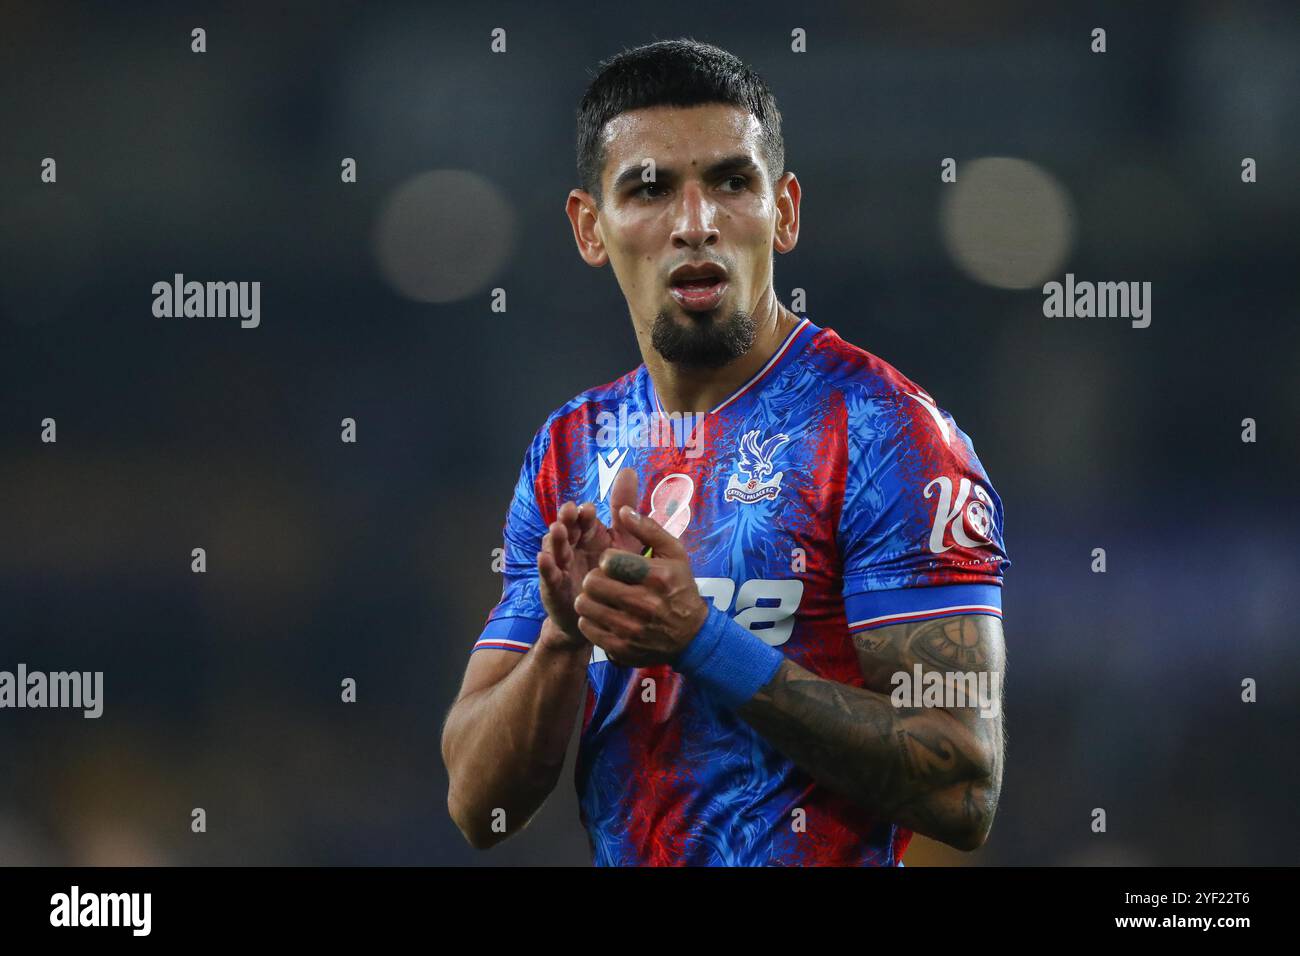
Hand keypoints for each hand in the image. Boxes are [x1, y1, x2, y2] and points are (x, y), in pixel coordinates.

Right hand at [536, 468, 640, 647]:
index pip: (583, 519)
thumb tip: (629, 469)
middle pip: (566, 529)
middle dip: (566, 519)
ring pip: (554, 548)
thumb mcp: (624, 541)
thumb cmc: (612, 574)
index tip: (590, 509)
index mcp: (589, 535)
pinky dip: (545, 566)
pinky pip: (548, 575)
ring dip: (554, 539)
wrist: (602, 615)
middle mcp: (572, 546)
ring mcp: (560, 565)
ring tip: (557, 529)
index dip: (584, 513)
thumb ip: (624, 507)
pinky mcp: (553, 586)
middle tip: (570, 512)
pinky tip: (545, 559)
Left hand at [573, 505, 708, 667]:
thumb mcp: (675, 553)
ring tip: (601, 597)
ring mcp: (632, 630)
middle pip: (592, 583)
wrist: (692, 636)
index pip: (609, 561)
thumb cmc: (680, 587)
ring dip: (588, 598)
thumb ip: (648, 529)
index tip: (614, 564)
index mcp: (656, 577)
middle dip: (593, 577)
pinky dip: (590, 620)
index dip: (606, 559)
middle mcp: (644, 604)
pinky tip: (603, 615)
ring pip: (585, 606)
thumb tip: (623, 510)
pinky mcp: (622, 648)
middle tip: (603, 581)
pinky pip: (587, 628)